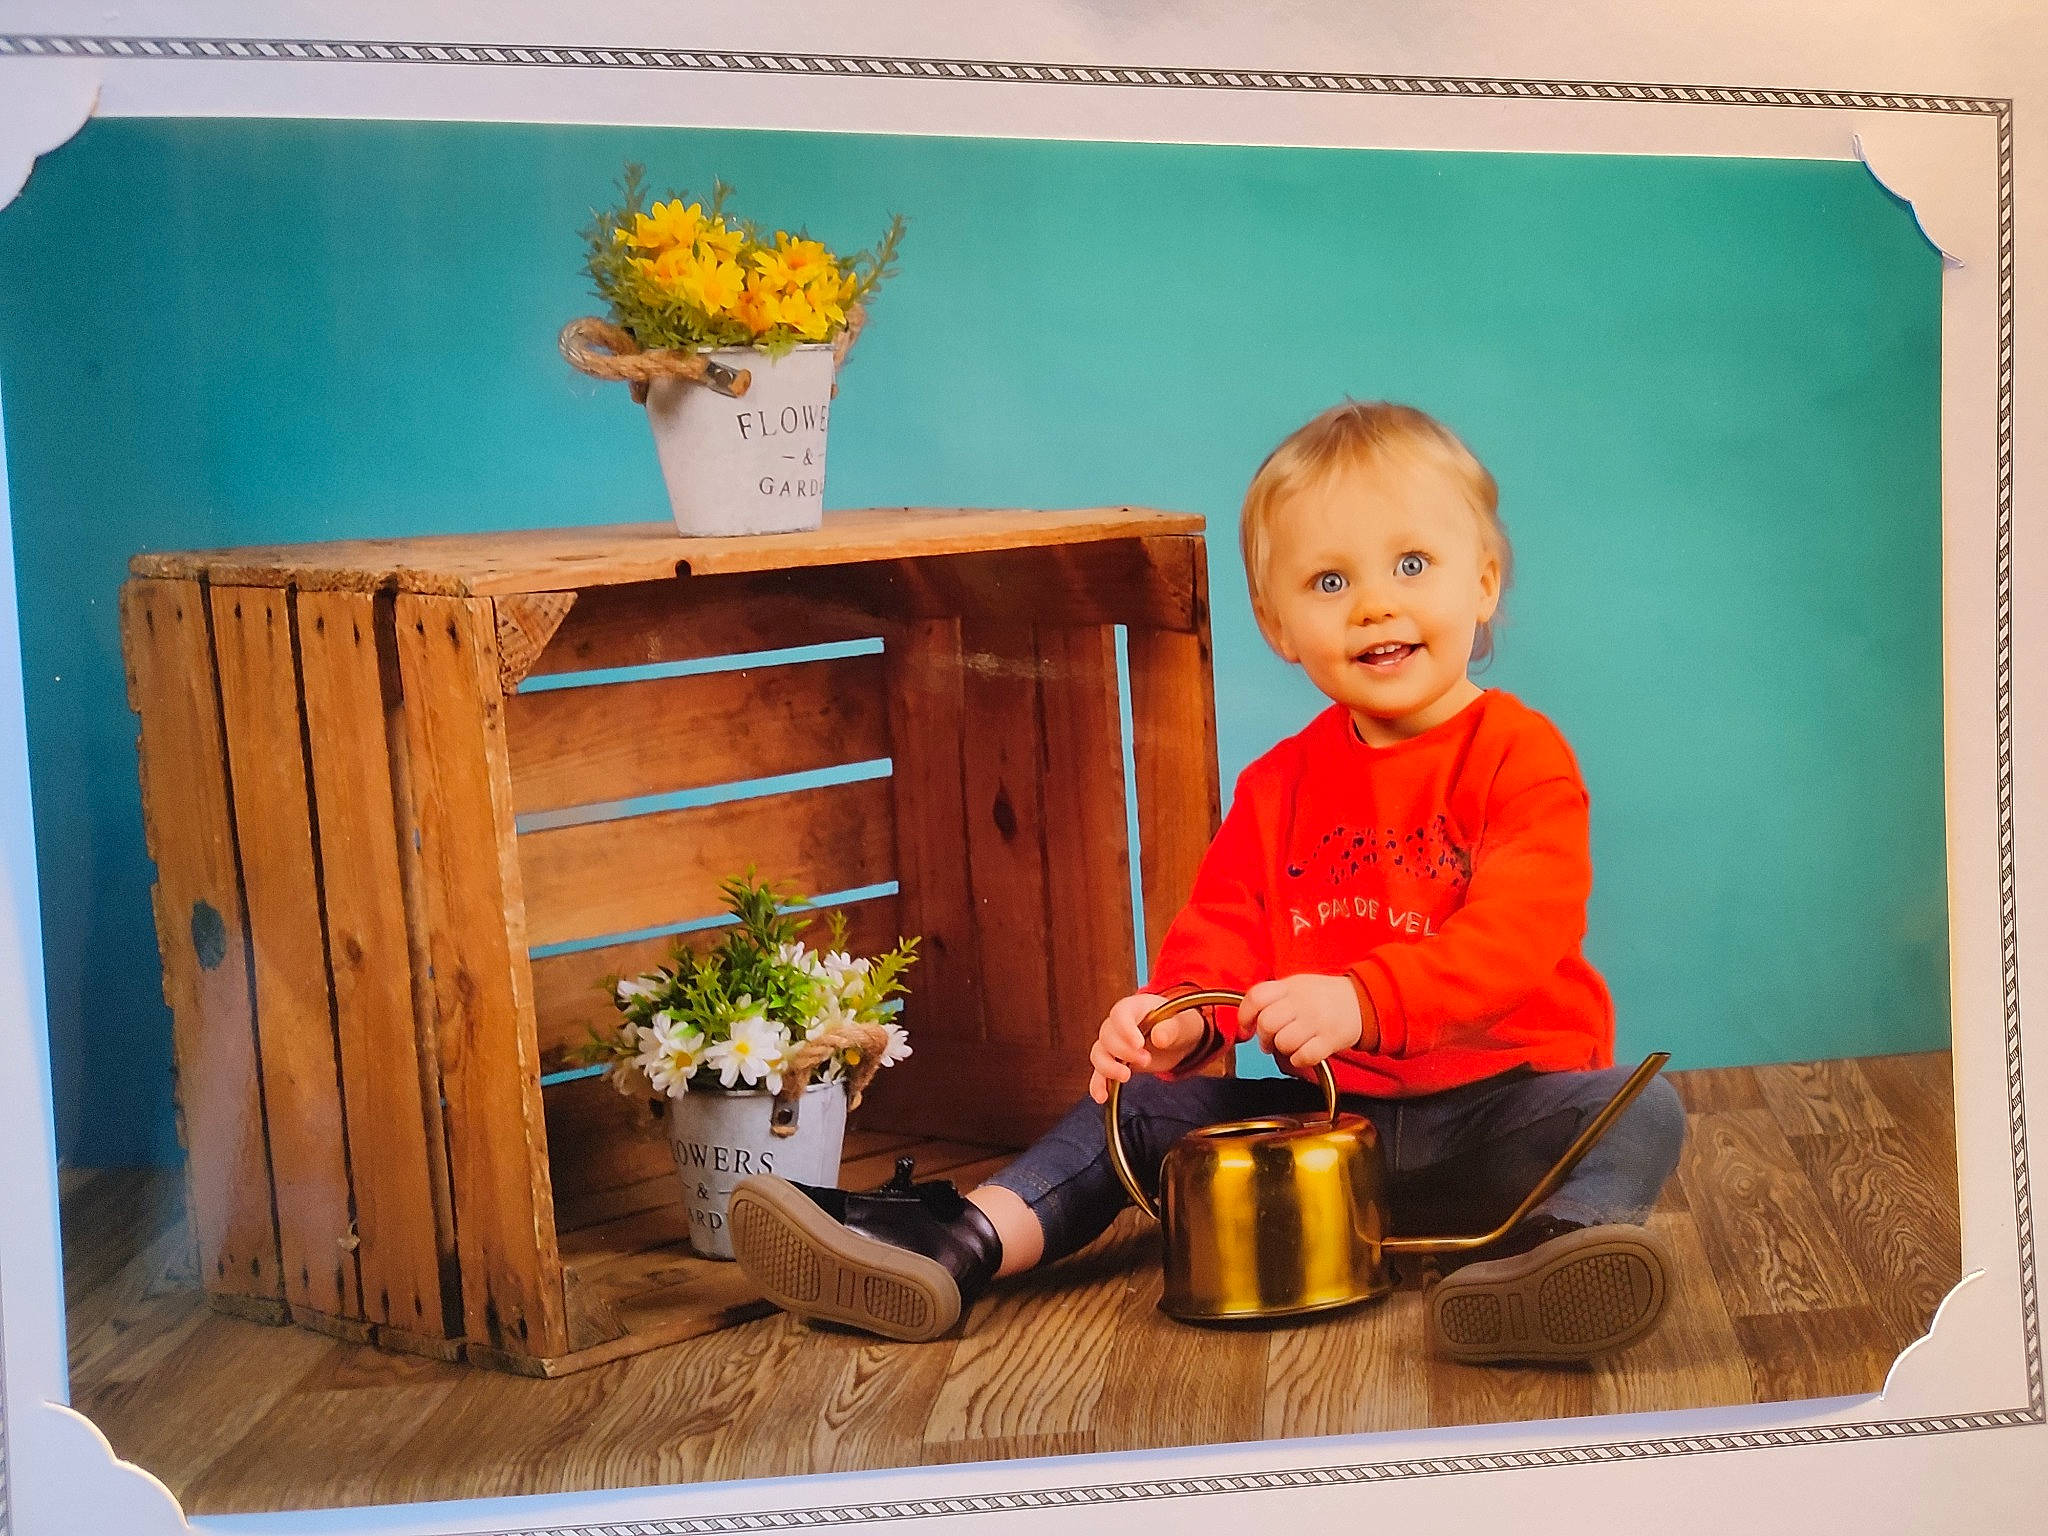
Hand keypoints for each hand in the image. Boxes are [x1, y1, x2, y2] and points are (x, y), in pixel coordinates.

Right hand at [1088, 992, 1207, 1102]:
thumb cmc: (1180, 1025)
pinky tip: (1102, 1096)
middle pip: (1107, 1035)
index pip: (1120, 1013)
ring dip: (1108, 1068)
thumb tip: (1159, 1038)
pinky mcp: (1114, 1063)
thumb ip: (1172, 1029)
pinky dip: (1099, 1085)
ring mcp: (1114, 1044)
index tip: (1138, 1044)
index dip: (1125, 1029)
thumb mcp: (1183, 1024)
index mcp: (1135, 1007)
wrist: (1180, 1039)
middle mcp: (1118, 1024)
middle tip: (1146, 1060)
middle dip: (1123, 1051)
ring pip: (1098, 1054)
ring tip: (1126, 1076)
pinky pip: (1099, 1073)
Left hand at [1238, 974, 1367, 1071]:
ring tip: (1291, 1045)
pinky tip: (1303, 1054)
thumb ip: (1272, 998)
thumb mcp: (1297, 986)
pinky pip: (1303, 1056)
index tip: (1246, 1028)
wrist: (1363, 1000)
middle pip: (1267, 1022)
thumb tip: (1247, 1021)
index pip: (1256, 997)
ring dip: (1282, 1049)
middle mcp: (1302, 1002)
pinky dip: (1299, 1060)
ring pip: (1283, 1042)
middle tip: (1269, 1041)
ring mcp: (1317, 1020)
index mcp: (1290, 986)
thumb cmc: (1324, 997)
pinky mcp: (1330, 1039)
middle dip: (1263, 1037)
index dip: (1244, 1015)